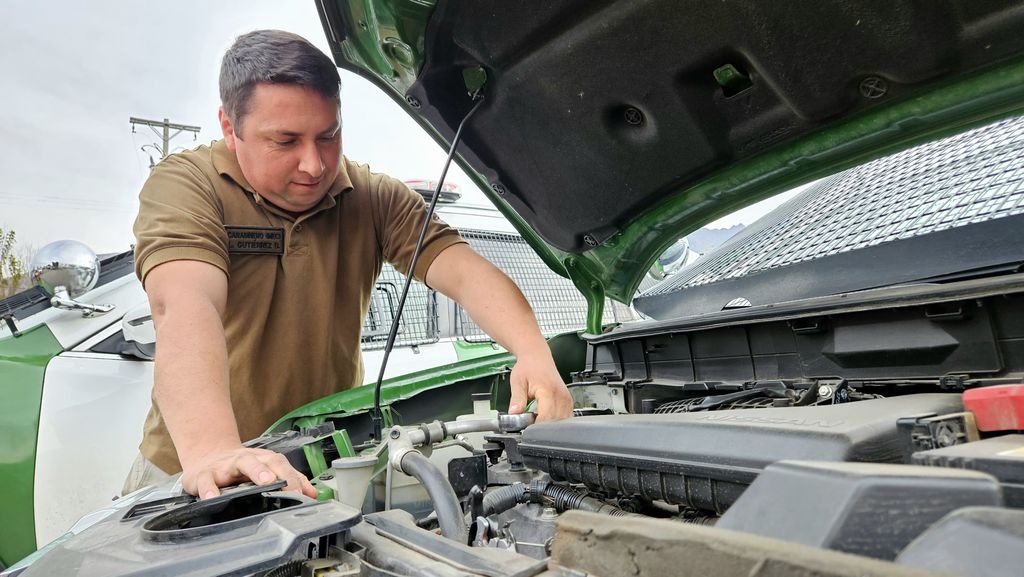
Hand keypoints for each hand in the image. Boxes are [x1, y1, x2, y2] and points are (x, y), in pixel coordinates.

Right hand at [180, 446, 316, 498]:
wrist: (208, 457)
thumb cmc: (241, 468)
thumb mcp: (265, 470)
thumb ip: (290, 480)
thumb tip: (313, 493)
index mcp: (263, 460)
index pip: (282, 465)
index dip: (294, 478)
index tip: (303, 494)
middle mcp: (247, 459)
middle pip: (266, 460)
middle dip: (278, 470)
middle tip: (285, 481)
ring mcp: (226, 465)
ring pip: (241, 463)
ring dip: (255, 470)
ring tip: (264, 481)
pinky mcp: (204, 474)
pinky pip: (207, 480)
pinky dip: (209, 488)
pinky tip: (213, 497)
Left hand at [508, 351, 573, 420]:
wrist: (537, 356)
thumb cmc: (528, 366)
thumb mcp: (517, 382)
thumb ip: (517, 399)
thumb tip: (513, 413)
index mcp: (548, 391)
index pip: (546, 418)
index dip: (535, 427)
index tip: (526, 428)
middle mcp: (561, 395)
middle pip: (555, 422)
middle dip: (541, 427)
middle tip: (529, 424)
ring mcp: (566, 398)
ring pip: (562, 421)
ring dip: (549, 425)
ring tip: (536, 418)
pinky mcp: (568, 400)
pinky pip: (565, 417)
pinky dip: (556, 421)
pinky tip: (545, 416)